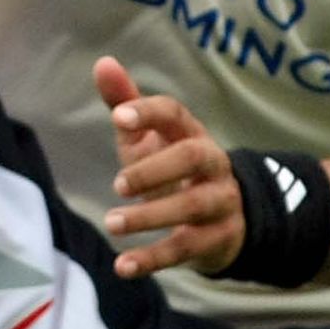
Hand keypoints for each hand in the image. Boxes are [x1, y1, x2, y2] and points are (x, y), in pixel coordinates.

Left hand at [93, 56, 245, 277]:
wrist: (226, 216)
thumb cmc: (174, 168)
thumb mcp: (150, 138)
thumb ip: (127, 103)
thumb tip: (103, 62)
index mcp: (190, 132)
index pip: (175, 113)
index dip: (149, 112)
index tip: (120, 118)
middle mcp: (211, 163)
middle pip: (192, 157)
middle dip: (156, 168)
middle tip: (118, 184)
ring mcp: (218, 202)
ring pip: (192, 206)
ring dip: (151, 216)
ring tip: (112, 223)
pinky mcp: (215, 239)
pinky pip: (186, 249)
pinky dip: (153, 259)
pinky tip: (122, 266)